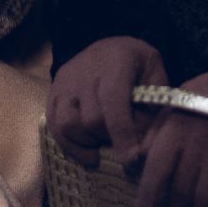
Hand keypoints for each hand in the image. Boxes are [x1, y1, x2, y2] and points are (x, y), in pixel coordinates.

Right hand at [47, 36, 167, 169]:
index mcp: (116, 62)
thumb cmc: (135, 65)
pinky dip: (70, 146)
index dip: (122, 133)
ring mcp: (64, 83)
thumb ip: (154, 105)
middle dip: (110, 139)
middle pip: (92, 119)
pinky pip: (54, 127)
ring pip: (68, 125)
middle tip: (124, 144)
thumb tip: (145, 143)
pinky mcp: (52, 95)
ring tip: (105, 144)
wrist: (106, 47)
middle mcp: (84, 71)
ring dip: (88, 143)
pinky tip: (89, 154)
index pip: (113, 101)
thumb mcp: (155, 74)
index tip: (131, 159)